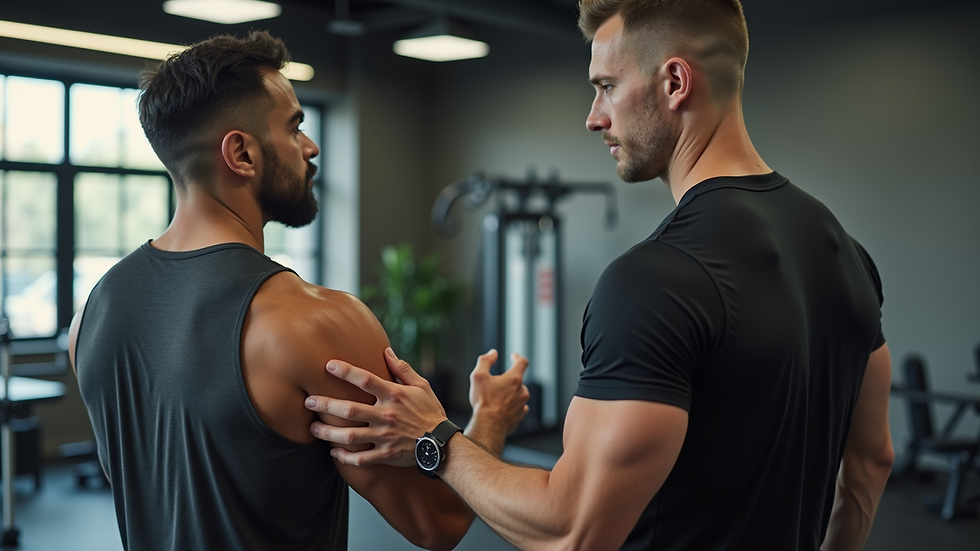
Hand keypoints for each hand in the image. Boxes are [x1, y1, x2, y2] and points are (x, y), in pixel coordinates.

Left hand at [306, 347, 447, 466]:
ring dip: (328, 433)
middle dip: (326, 405)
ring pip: (350, 436)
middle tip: (308, 401)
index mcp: (394, 395)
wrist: (442, 444)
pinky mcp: (385, 455)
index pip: (366, 380)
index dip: (346, 371)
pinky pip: (360, 459)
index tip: (328, 365)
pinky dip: (344, 457)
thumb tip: (386, 350)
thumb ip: (401, 369)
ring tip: (313, 428)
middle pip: (350, 409)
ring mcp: (384, 437)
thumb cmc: (430, 411)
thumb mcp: (421, 386)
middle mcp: (386, 415)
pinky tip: (333, 451)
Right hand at [468, 350, 529, 436]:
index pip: (522, 362)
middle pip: (517, 380)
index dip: (517, 358)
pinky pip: (517, 408)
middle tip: (493, 386)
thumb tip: (492, 353)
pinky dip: (510, 407)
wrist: (488, 425)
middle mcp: (522, 391)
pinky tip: (500, 410)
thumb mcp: (478, 376)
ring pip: (517, 395)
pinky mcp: (519, 416)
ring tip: (494, 400)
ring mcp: (522, 404)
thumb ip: (485, 361)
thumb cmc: (484, 402)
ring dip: (509, 394)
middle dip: (507, 381)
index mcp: (514, 379)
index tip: (513, 357)